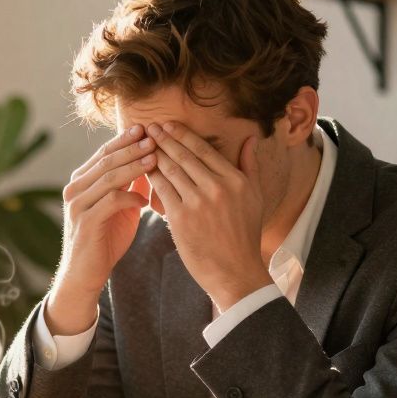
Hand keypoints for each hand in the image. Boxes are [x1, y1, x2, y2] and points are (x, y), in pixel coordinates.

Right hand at [47, 125, 155, 334]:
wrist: (86, 274)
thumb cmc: (105, 239)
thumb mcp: (120, 208)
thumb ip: (129, 185)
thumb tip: (150, 161)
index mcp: (82, 182)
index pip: (104, 152)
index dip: (125, 139)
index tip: (148, 128)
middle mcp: (75, 189)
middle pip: (106, 160)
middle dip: (132, 147)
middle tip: (154, 136)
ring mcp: (78, 205)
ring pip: (108, 177)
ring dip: (133, 166)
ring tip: (154, 158)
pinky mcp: (85, 222)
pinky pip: (110, 201)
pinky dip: (129, 197)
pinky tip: (145, 199)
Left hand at [144, 122, 271, 310]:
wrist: (236, 272)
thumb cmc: (245, 235)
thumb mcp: (255, 197)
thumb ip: (250, 166)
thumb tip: (249, 139)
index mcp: (235, 179)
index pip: (203, 149)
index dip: (182, 135)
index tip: (167, 125)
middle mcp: (217, 187)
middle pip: (184, 156)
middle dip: (163, 139)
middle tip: (148, 127)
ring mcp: (198, 202)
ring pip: (170, 170)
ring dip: (153, 156)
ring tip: (140, 145)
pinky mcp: (181, 218)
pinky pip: (161, 191)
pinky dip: (150, 178)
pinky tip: (141, 171)